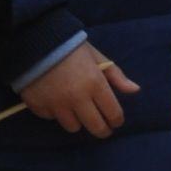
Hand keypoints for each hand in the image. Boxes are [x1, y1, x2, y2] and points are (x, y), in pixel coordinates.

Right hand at [21, 44, 137, 139]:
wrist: (35, 40)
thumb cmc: (71, 48)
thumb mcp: (97, 57)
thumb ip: (116, 76)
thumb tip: (135, 90)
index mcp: (95, 84)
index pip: (113, 114)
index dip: (117, 120)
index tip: (115, 121)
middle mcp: (77, 98)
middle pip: (96, 127)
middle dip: (102, 130)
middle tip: (102, 127)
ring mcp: (57, 104)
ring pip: (73, 127)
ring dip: (77, 121)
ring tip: (77, 112)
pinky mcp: (38, 106)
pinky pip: (52, 118)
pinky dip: (55, 113)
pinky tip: (56, 102)